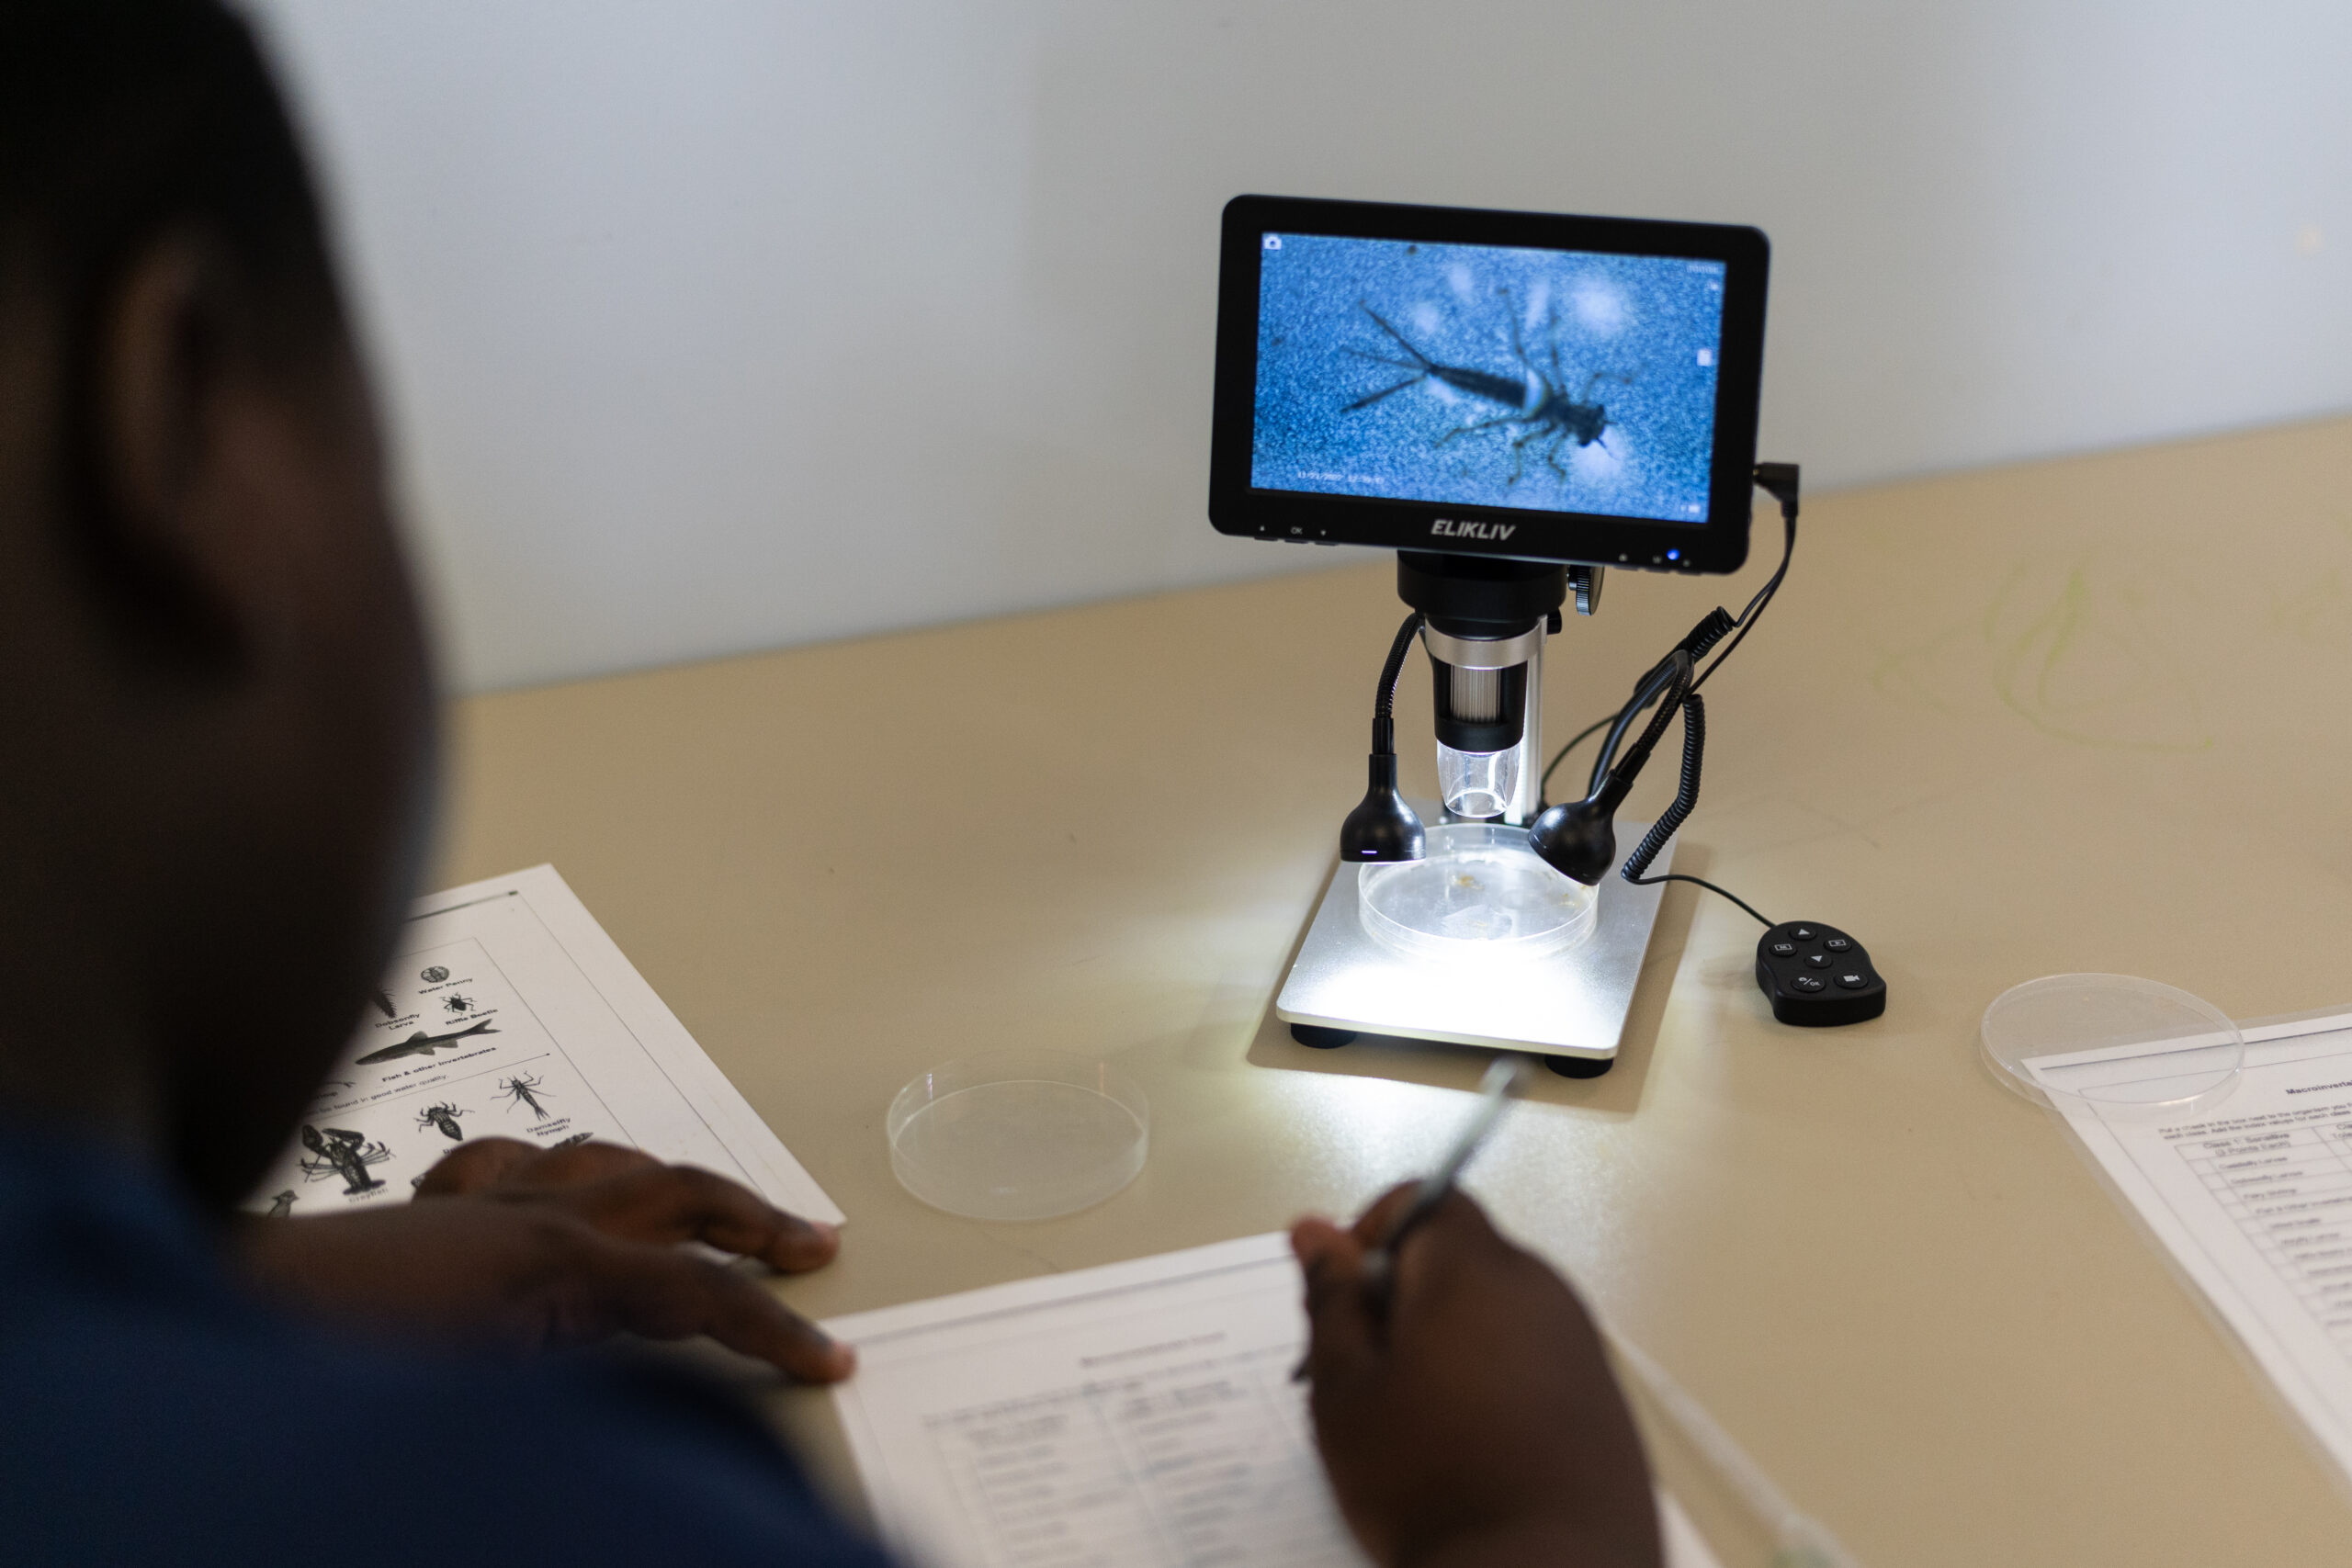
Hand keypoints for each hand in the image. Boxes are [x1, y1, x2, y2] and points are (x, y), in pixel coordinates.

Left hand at [235, 1138, 850, 1380]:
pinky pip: (509, 1164)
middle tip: (812, 1246)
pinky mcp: (423, 1212)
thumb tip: (660, 1413)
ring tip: (716, 1200)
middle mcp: (527, 1213)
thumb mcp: (493, 1402)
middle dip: (755, 1222)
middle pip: (678, 1197)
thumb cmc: (336, 1370)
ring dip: (673, 1181)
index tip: (830, 1361)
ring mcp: (474, 1202)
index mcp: (556, 1262)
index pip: (702, 1299)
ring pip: (606, 1162)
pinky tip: (558, 1183)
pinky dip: (556, 1171)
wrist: (213, 1321)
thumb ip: (594, 1389)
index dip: (775, 1334)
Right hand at [1291, 1187, 1657, 1567]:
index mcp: (1476, 1270)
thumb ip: (1329, 1299)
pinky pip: (1536, 1360)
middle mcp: (1543, 1291)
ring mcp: (1583, 1346)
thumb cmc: (1431, 1483)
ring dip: (1451, 1345)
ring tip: (1418, 1425)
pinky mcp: (1606, 1400)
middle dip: (1406, 1300)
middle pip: (1461, 1258)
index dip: (1372, 1236)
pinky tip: (1472, 1450)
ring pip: (1497, 1313)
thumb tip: (1314, 1230)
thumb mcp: (1346, 1391)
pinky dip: (1497, 1383)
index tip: (1346, 1305)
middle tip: (1368, 1377)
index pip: (1425, 1200)